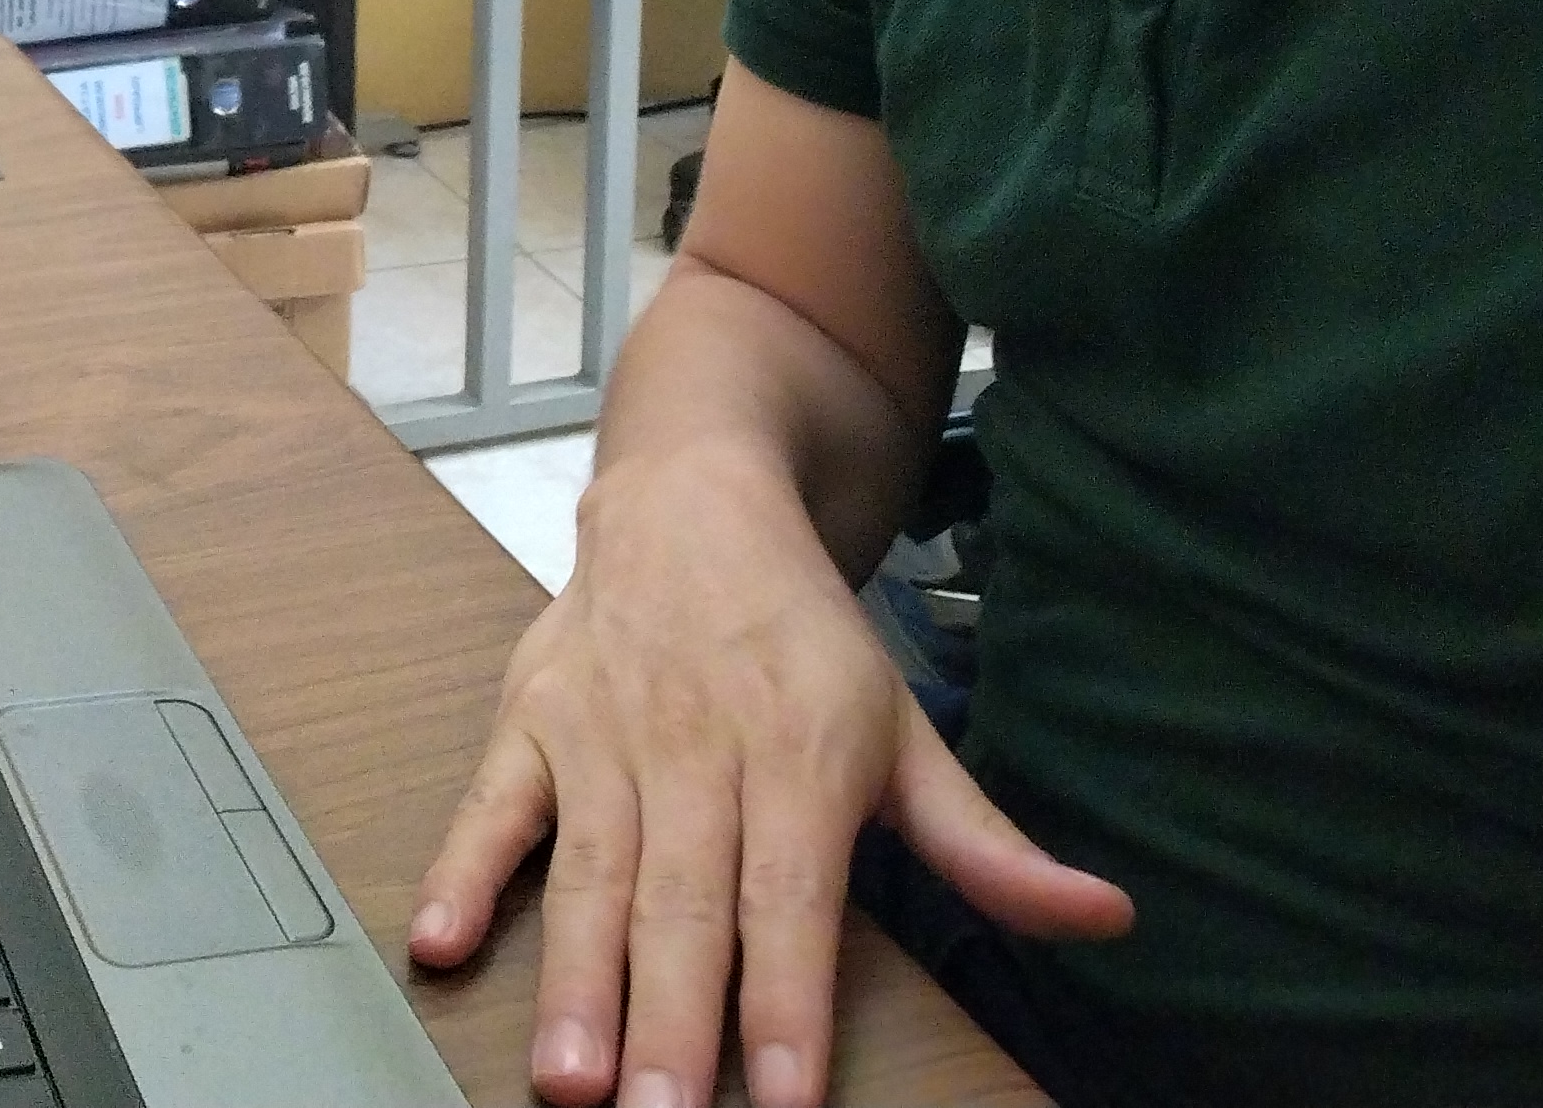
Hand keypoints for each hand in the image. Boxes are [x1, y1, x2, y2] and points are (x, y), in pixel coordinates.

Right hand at [406, 450, 1128, 1107]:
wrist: (693, 495)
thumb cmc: (801, 636)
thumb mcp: (903, 728)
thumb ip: (984, 844)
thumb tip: (1103, 917)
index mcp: (798, 757)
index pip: (790, 901)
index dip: (786, 1002)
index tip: (780, 1099)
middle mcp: (696, 748)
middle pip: (681, 903)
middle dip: (666, 1020)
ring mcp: (602, 733)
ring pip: (589, 872)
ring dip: (573, 977)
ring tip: (565, 1077)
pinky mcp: (530, 718)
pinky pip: (490, 802)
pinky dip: (461, 868)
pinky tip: (439, 940)